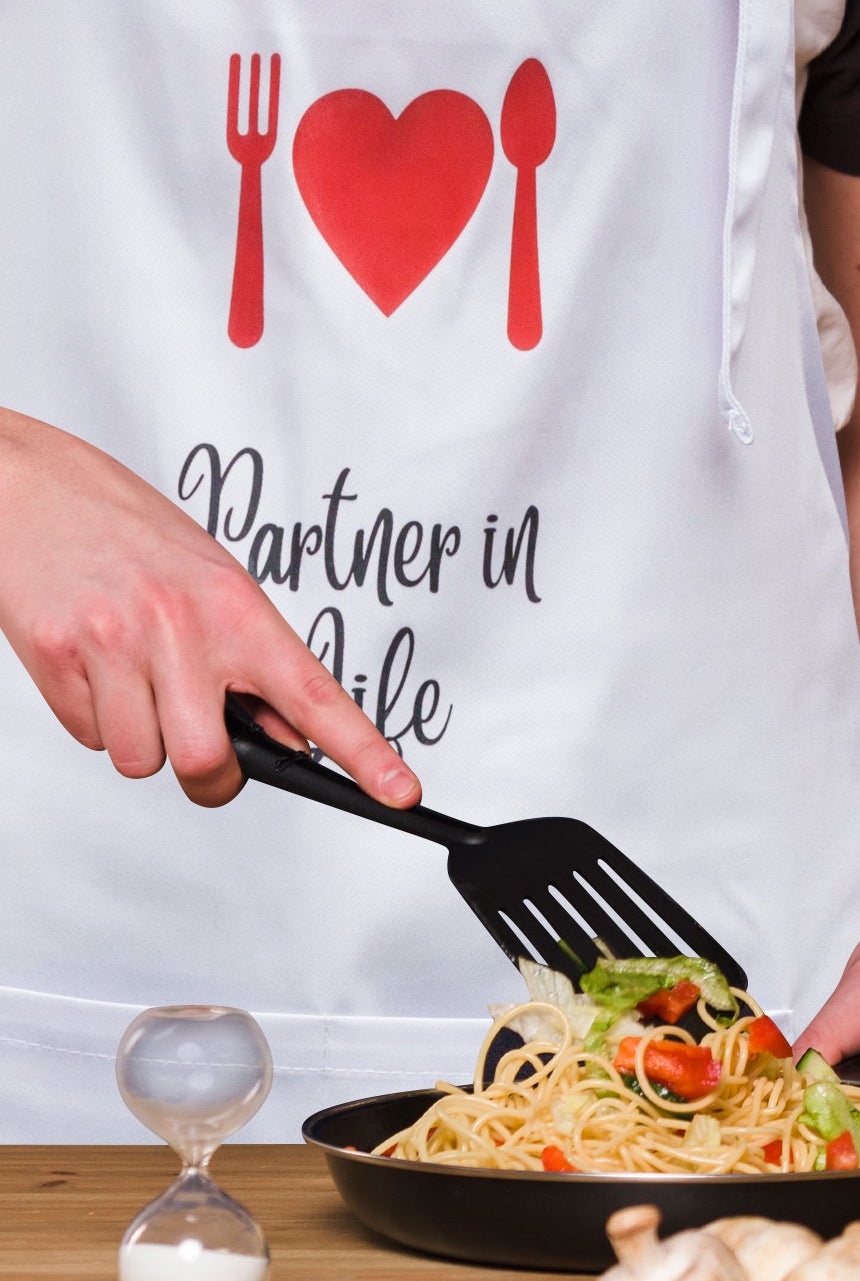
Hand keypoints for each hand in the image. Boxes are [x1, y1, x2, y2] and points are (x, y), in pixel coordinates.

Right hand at [0, 407, 419, 809]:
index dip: (364, 753)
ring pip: (141, 760)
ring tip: (129, 674)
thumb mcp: (210, 579)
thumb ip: (250, 656)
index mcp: (236, 604)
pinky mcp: (58, 659)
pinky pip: (90, 738)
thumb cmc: (125, 529)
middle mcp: (182, 625)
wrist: (31, 486)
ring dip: (140, 738)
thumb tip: (289, 735)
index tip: (401, 793)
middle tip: (196, 739)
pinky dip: (94, 718)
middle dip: (208, 775)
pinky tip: (92, 664)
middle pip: (210, 764)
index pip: (315, 694)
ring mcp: (117, 644)